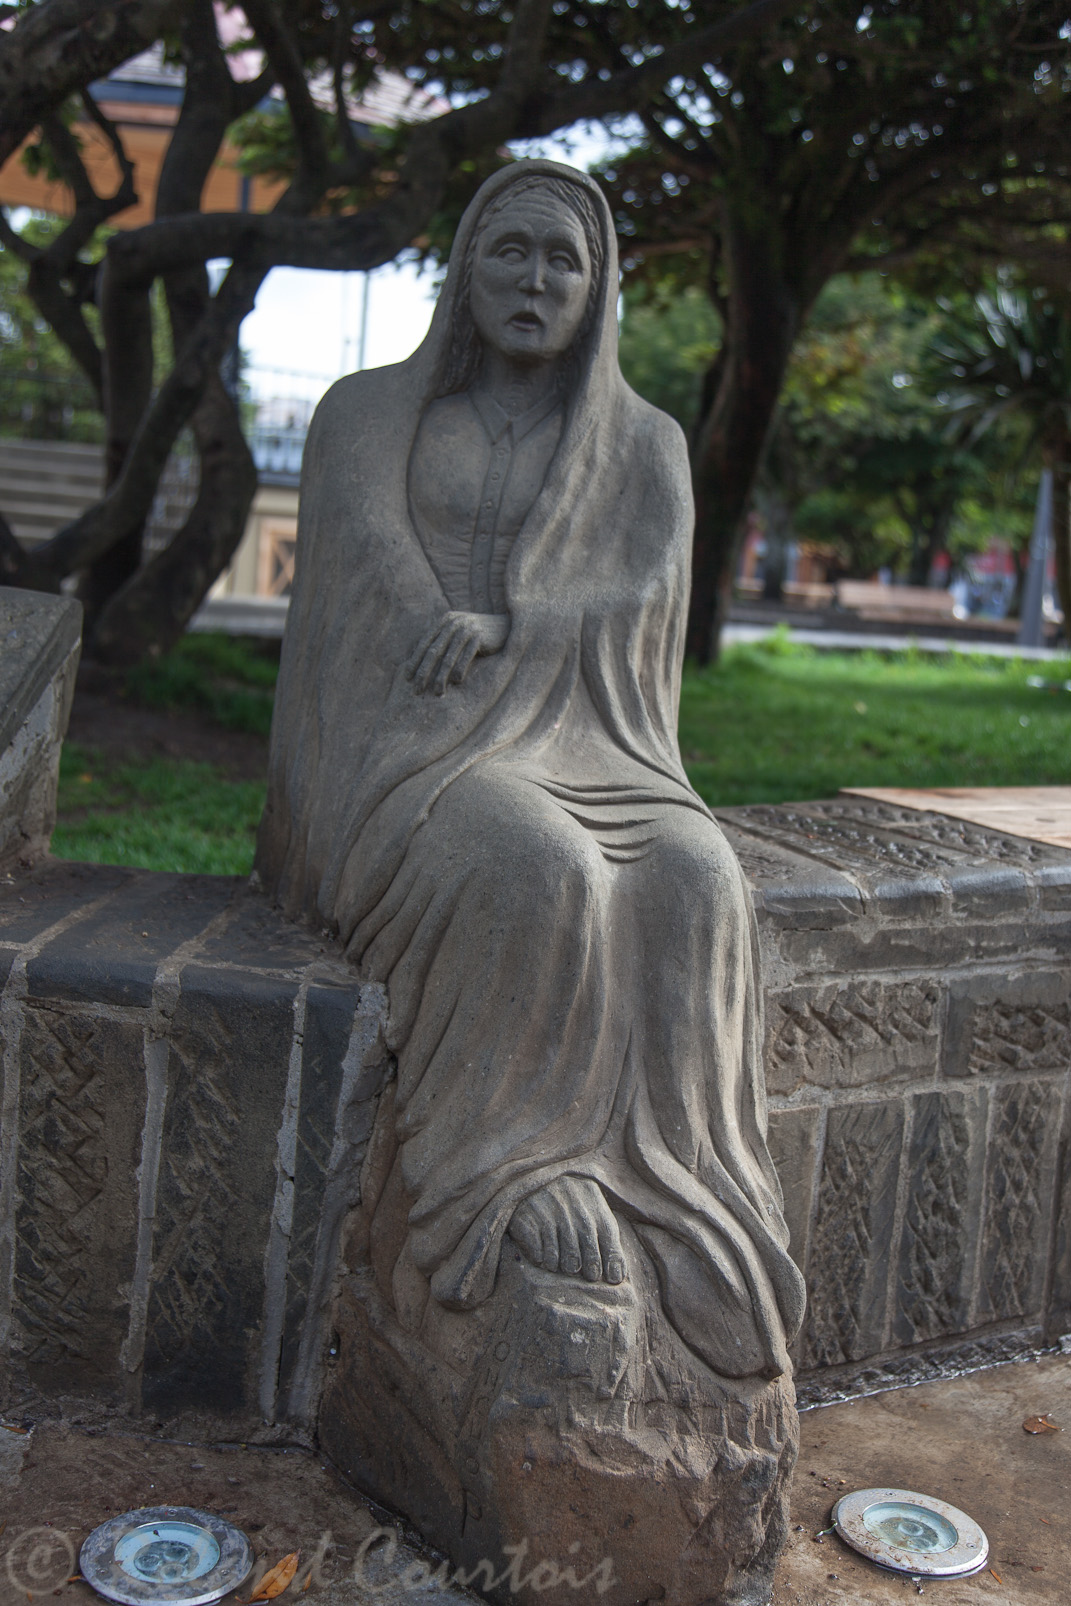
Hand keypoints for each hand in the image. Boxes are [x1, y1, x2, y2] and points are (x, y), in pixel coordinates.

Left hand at [406, 611, 508, 694]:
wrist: (508, 627)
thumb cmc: (480, 636)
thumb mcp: (460, 635)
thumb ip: (444, 643)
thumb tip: (421, 664)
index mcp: (444, 621)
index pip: (424, 644)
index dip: (415, 662)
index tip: (407, 679)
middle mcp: (453, 622)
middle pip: (433, 651)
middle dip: (423, 672)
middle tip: (416, 690)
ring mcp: (466, 628)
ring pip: (448, 657)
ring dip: (440, 677)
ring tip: (436, 693)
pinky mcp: (479, 636)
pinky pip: (465, 656)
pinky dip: (459, 671)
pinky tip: (455, 684)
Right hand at [509, 1177, 626, 1284]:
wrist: (533, 1176)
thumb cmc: (570, 1201)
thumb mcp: (592, 1209)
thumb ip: (606, 1236)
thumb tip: (619, 1275)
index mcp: (592, 1199)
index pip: (608, 1236)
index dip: (612, 1260)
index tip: (612, 1278)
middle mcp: (572, 1205)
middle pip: (587, 1249)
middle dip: (590, 1268)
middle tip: (588, 1275)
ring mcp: (548, 1211)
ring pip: (563, 1257)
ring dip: (565, 1266)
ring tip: (565, 1266)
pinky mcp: (527, 1219)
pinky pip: (540, 1254)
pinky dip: (543, 1260)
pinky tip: (544, 1256)